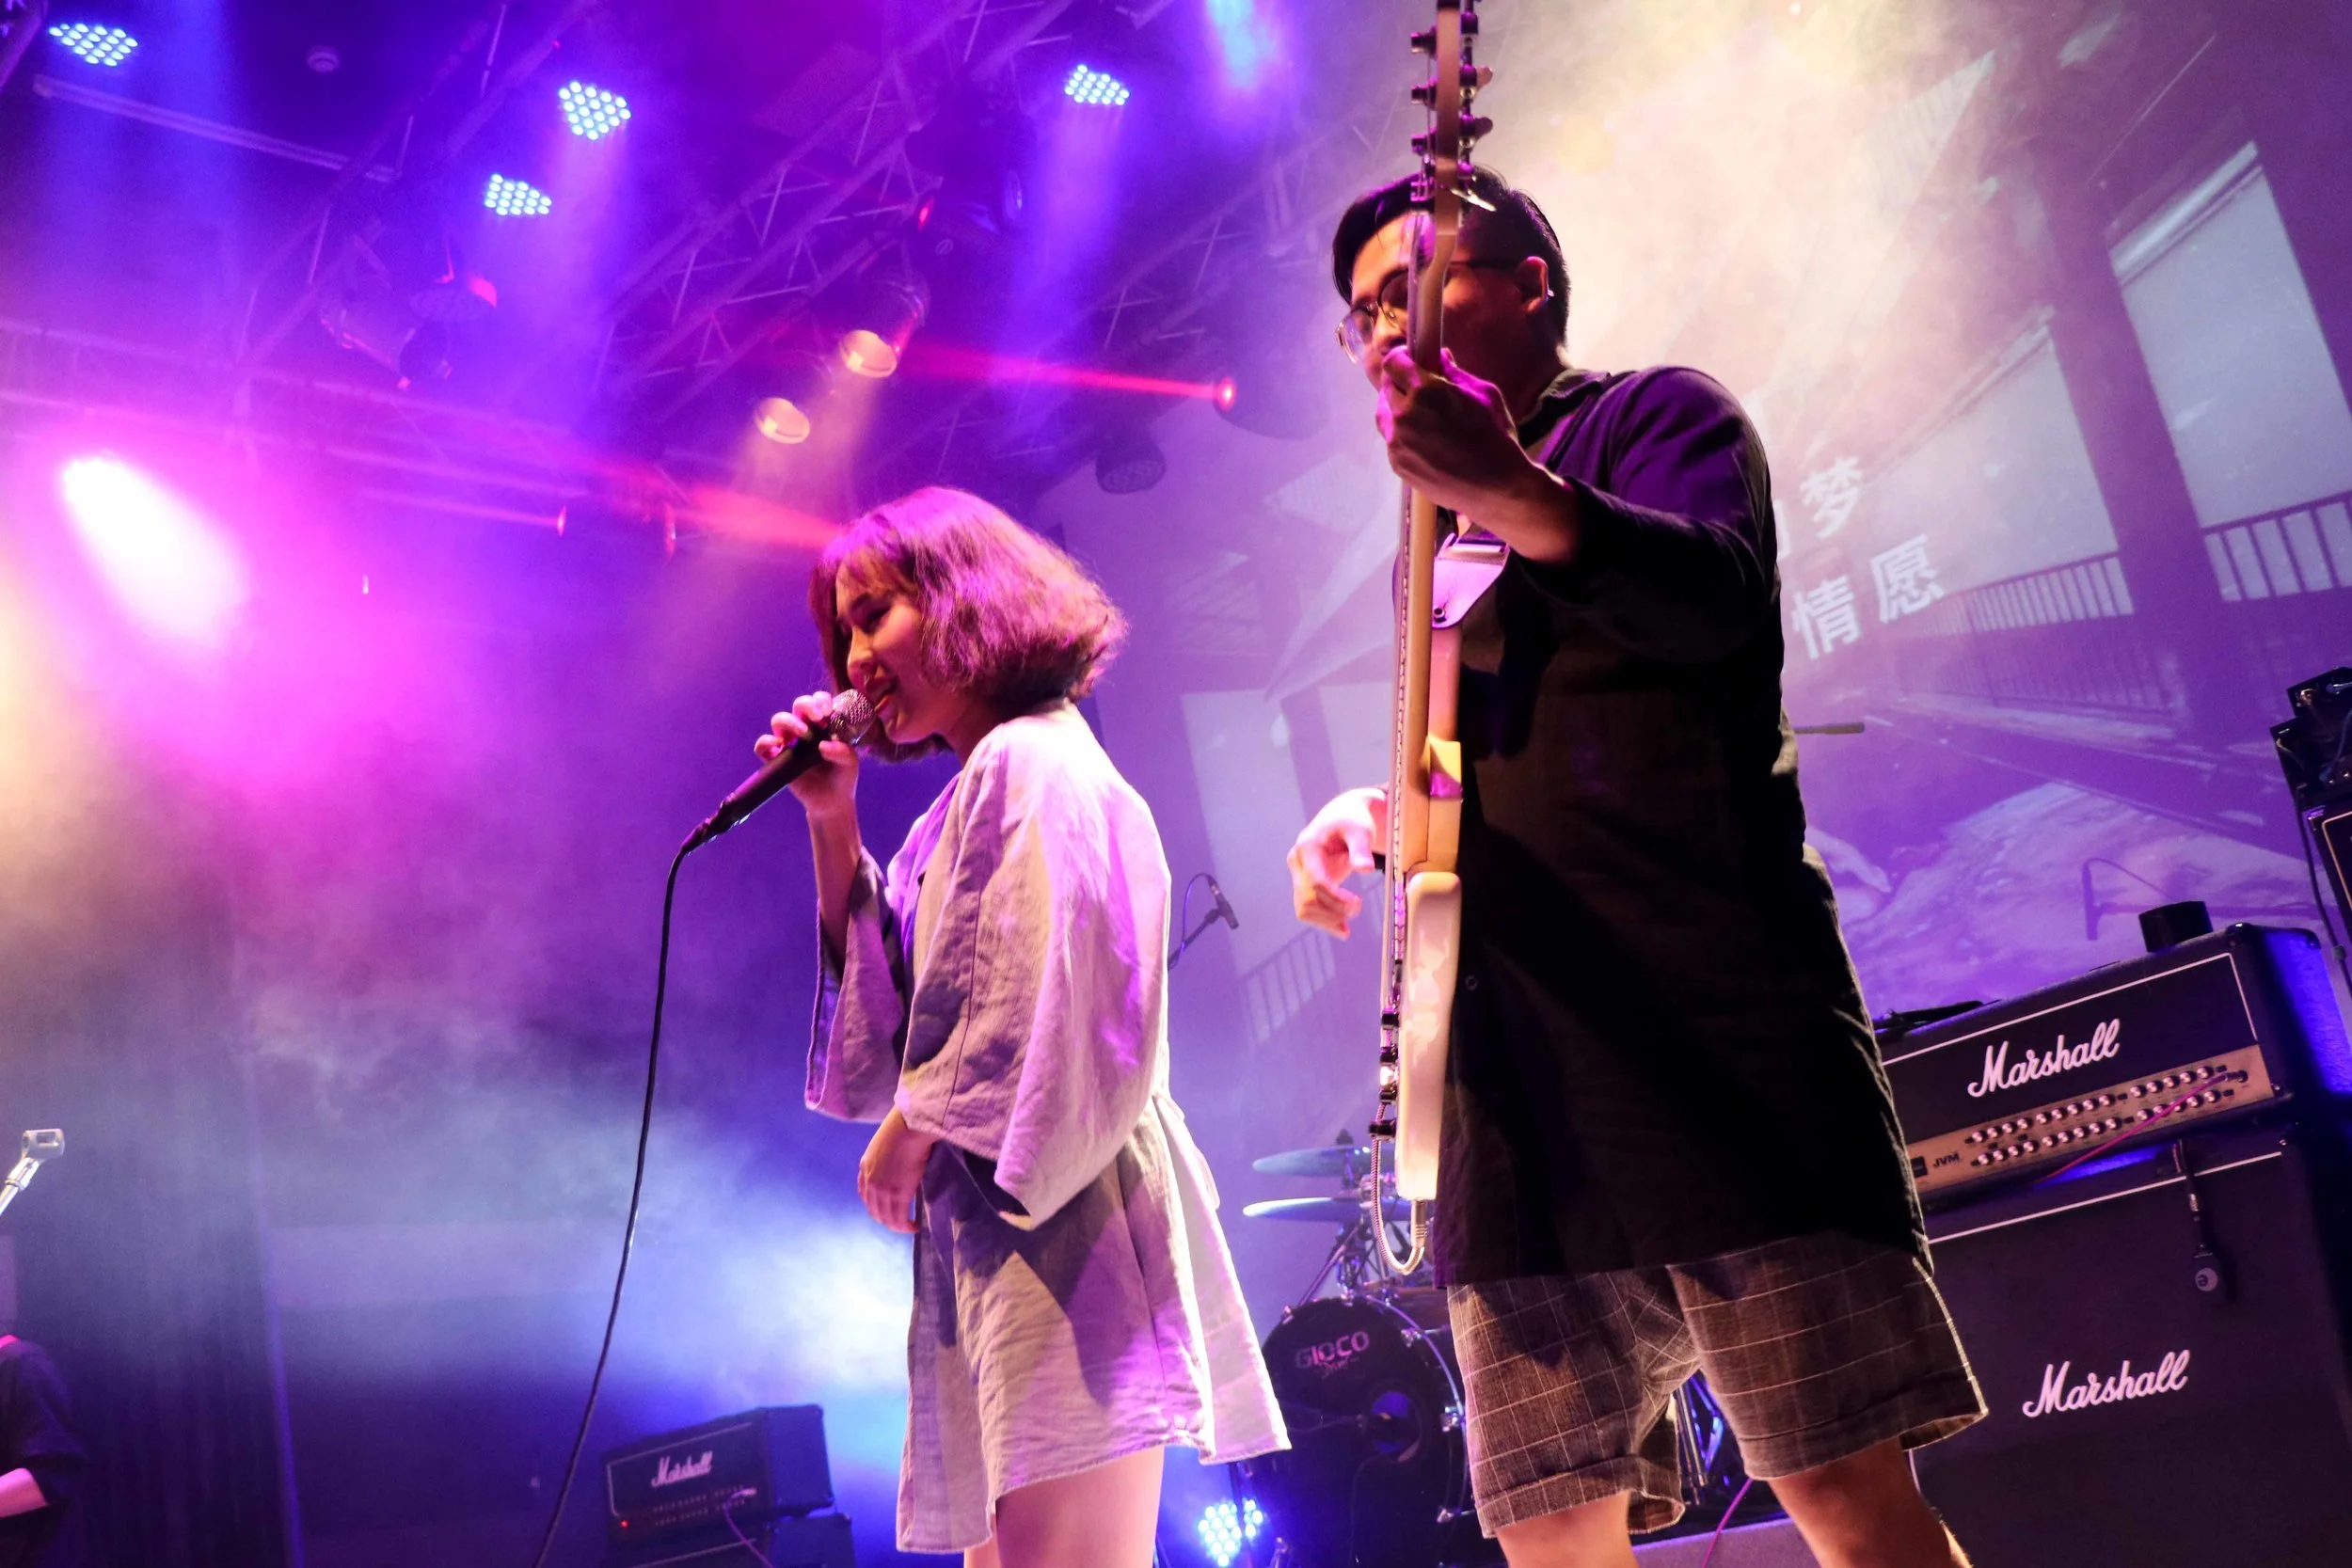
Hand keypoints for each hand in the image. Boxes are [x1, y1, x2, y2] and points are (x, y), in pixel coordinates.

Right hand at [757, 691, 859, 821]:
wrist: (831, 801)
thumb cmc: (842, 777)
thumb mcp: (849, 763)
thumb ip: (843, 752)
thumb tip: (823, 745)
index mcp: (823, 724)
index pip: (818, 701)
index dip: (821, 700)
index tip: (828, 712)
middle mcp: (804, 729)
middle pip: (798, 705)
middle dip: (806, 706)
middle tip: (818, 719)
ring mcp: (789, 743)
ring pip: (779, 720)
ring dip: (790, 722)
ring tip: (804, 734)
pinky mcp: (777, 759)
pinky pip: (762, 747)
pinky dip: (765, 743)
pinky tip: (778, 746)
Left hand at [857, 1106, 935, 1234]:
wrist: (909, 1126)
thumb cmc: (903, 1128)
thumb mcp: (884, 1145)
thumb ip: (885, 1159)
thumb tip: (897, 1164)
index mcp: (865, 1168)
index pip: (866, 1196)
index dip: (876, 1207)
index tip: (887, 1210)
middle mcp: (870, 1182)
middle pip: (874, 1211)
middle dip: (887, 1220)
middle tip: (900, 1222)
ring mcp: (882, 1189)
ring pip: (886, 1218)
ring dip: (897, 1226)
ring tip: (909, 1226)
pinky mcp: (897, 1194)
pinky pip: (899, 1218)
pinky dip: (906, 1226)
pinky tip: (914, 1226)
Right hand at [1287, 787, 1386, 937]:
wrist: (1344, 816)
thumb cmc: (1353, 820)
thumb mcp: (1361, 829)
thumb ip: (1361, 848)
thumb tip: (1366, 869)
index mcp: (1307, 846)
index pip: (1316, 881)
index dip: (1335, 897)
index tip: (1357, 904)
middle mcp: (1298, 861)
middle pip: (1306, 898)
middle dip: (1332, 911)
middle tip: (1357, 909)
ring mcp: (1299, 873)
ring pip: (1303, 907)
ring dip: (1325, 920)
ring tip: (1346, 929)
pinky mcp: (1305, 883)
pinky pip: (1307, 907)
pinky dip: (1322, 919)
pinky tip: (1341, 928)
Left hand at [1378, 347, 1568, 552]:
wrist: (1496, 487)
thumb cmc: (1496, 435)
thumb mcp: (1483, 393)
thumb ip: (1453, 373)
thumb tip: (1438, 356)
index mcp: (1425, 391)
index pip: (1393, 363)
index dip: (1402, 359)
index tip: (1411, 362)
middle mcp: (1404, 415)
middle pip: (1386, 388)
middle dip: (1400, 383)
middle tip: (1418, 389)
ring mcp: (1397, 443)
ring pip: (1384, 416)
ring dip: (1397, 409)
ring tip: (1420, 415)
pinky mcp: (1397, 464)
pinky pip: (1392, 440)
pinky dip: (1401, 435)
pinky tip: (1424, 440)